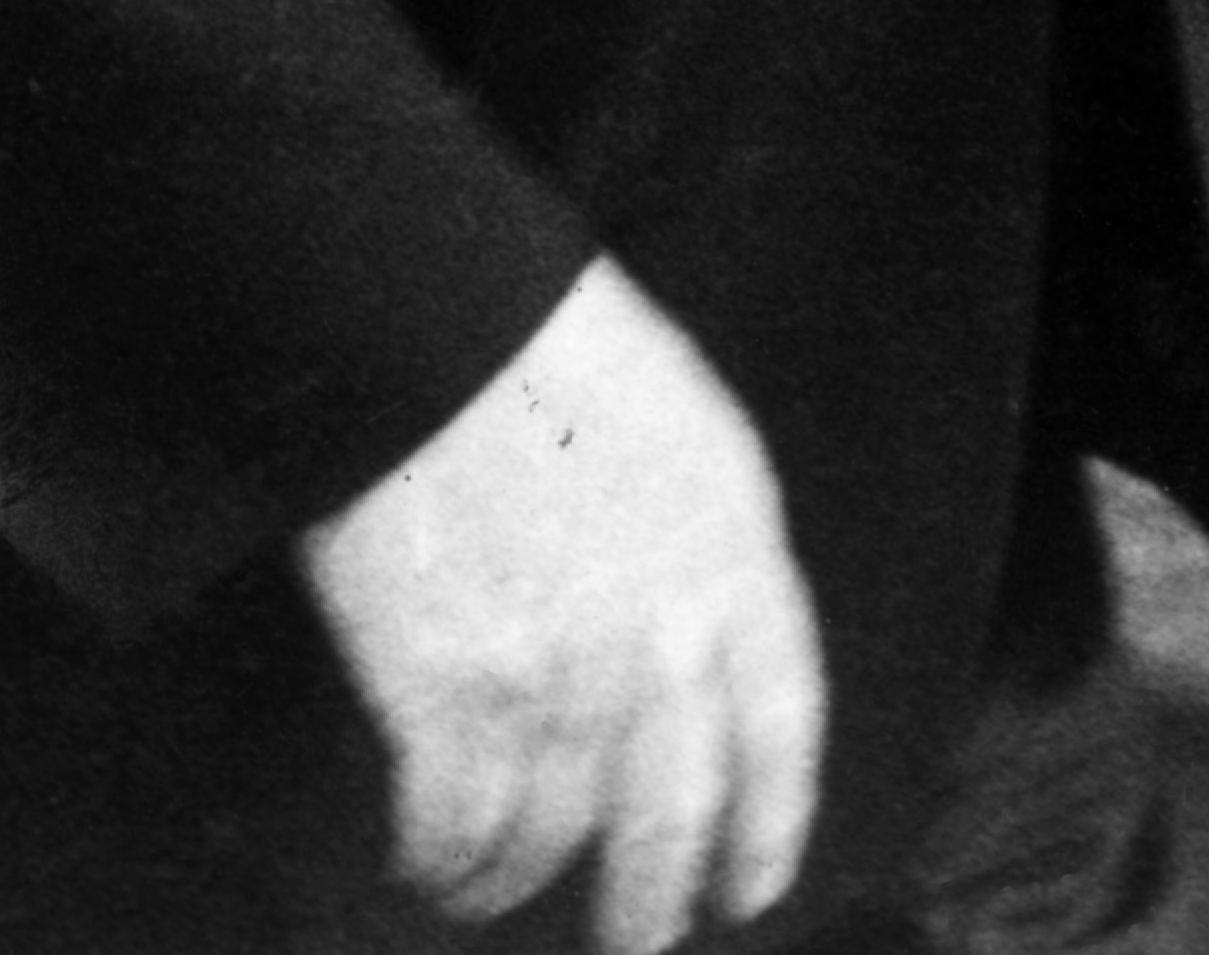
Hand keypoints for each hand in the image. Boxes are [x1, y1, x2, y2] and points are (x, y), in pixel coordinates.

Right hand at [298, 254, 825, 949]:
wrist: (428, 315)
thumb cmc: (544, 340)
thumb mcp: (685, 426)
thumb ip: (707, 542)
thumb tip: (692, 645)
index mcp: (731, 555)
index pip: (780, 726)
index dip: (769, 821)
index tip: (750, 882)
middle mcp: (658, 637)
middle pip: (671, 813)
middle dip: (652, 897)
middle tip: (635, 939)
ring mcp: (555, 675)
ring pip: (552, 834)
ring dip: (520, 881)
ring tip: (492, 892)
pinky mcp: (449, 692)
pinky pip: (456, 822)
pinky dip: (443, 859)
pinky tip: (431, 864)